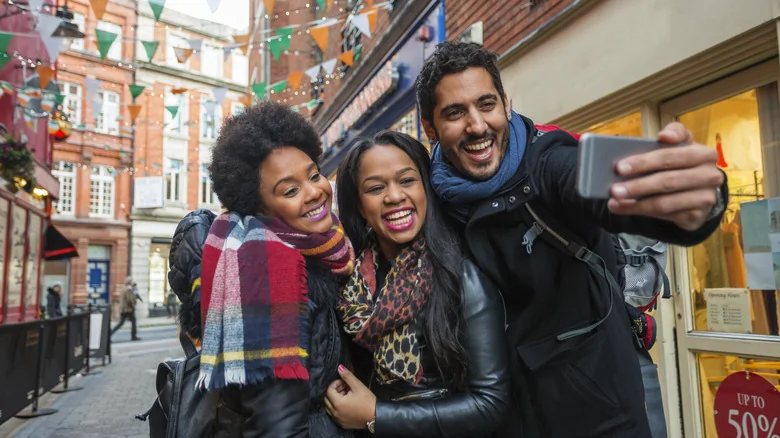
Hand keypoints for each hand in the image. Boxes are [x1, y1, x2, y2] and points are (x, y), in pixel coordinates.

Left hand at [324, 365, 376, 429]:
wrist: (376, 416)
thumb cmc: (367, 401)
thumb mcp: (358, 386)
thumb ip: (347, 376)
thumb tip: (339, 368)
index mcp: (338, 403)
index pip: (329, 390)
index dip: (336, 383)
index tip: (344, 382)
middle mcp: (335, 413)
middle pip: (327, 399)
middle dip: (334, 391)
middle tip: (345, 388)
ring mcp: (338, 420)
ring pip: (329, 408)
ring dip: (335, 400)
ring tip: (346, 396)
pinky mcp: (342, 424)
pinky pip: (334, 415)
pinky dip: (337, 408)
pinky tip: (347, 404)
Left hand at [608, 122, 724, 230]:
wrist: (701, 192)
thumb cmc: (684, 164)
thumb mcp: (682, 146)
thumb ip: (674, 134)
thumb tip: (665, 135)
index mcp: (703, 154)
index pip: (670, 156)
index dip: (644, 161)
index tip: (620, 167)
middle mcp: (709, 176)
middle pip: (666, 181)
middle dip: (637, 185)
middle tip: (613, 189)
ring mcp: (705, 198)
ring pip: (664, 202)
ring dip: (636, 203)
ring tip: (615, 201)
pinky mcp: (696, 215)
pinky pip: (664, 215)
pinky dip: (640, 212)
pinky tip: (624, 208)